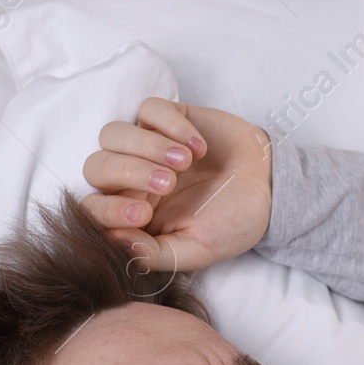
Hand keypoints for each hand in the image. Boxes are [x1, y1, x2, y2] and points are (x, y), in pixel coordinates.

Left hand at [81, 98, 273, 274]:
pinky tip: (198, 146)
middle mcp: (131, 179)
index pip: (93, 209)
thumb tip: (114, 244)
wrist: (270, 190)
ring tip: (184, 162)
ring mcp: (146, 145)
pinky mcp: (168, 118)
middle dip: (129, 173)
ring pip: (113, 134)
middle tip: (169, 183)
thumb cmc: (231, 223)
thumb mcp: (196, 251)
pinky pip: (149, 109)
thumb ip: (154, 254)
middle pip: (97, 166)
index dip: (108, 210)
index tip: (143, 214)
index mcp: (131, 214)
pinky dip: (170, 125)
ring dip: (146, 146)